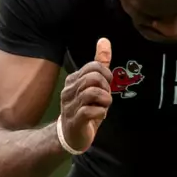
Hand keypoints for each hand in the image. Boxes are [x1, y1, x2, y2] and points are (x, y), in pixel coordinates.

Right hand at [58, 38, 112, 152]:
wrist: (71, 135)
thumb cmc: (84, 108)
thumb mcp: (94, 84)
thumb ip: (99, 64)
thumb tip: (104, 40)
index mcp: (73, 79)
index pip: (94, 66)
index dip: (106, 75)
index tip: (106, 86)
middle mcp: (69, 90)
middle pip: (93, 77)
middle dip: (106, 87)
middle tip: (105, 97)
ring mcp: (71, 105)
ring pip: (93, 93)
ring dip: (105, 100)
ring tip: (103, 106)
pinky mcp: (76, 119)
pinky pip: (91, 110)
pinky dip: (101, 113)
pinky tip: (99, 115)